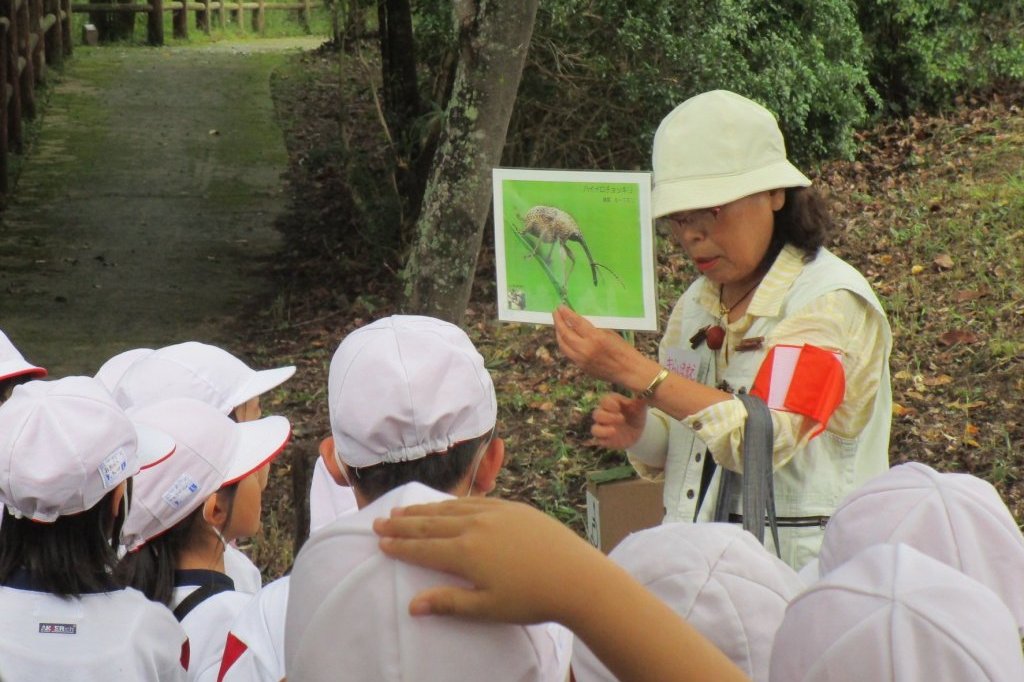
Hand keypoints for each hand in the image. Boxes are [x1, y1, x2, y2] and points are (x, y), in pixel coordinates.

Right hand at [373, 497, 606, 625]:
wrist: (577, 576)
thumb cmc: (531, 599)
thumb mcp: (487, 607)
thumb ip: (448, 603)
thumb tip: (412, 605)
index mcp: (466, 553)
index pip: (424, 547)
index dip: (400, 545)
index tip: (380, 541)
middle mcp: (476, 526)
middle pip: (431, 523)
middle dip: (403, 523)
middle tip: (379, 520)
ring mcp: (495, 513)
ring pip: (450, 508)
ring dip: (424, 509)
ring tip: (403, 509)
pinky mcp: (513, 507)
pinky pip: (475, 501)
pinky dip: (454, 502)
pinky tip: (446, 504)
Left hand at [553, 306, 647, 387]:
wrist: (629, 371)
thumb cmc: (624, 350)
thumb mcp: (610, 333)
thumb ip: (593, 328)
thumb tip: (578, 322)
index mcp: (596, 337)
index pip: (575, 322)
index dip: (566, 313)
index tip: (560, 307)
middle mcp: (586, 349)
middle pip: (565, 333)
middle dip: (558, 322)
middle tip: (555, 313)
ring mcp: (581, 359)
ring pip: (563, 345)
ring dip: (558, 333)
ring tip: (558, 325)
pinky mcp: (581, 367)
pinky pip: (568, 354)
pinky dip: (564, 344)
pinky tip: (564, 338)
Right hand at [589, 392, 646, 449]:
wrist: (640, 431)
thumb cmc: (637, 414)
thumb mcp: (640, 406)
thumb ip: (639, 399)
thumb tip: (643, 390)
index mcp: (611, 404)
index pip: (603, 400)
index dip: (609, 404)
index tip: (618, 407)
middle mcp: (604, 415)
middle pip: (596, 414)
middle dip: (607, 417)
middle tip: (622, 419)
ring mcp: (603, 428)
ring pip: (594, 428)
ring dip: (603, 430)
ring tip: (615, 430)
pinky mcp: (604, 439)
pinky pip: (597, 440)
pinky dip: (603, 438)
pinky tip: (613, 437)